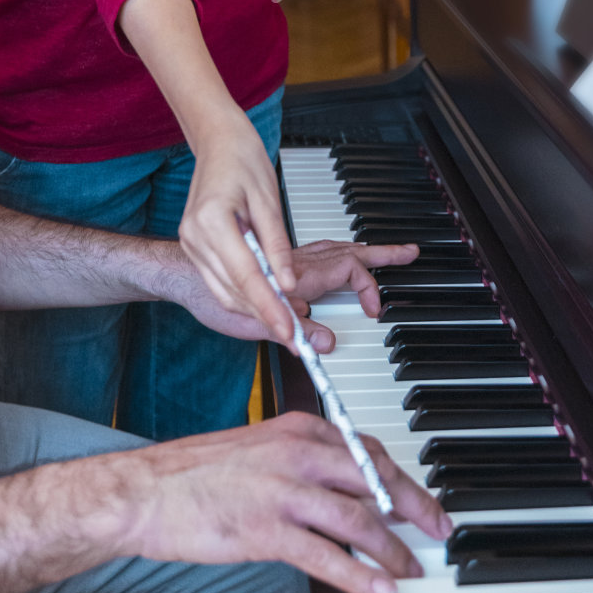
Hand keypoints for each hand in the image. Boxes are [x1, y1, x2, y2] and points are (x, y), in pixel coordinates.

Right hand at [109, 413, 452, 592]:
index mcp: (300, 428)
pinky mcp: (267, 530)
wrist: (146, 490)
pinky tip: (381, 590)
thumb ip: (304, 464)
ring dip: (394, 549)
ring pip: (360, 520)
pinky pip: (328, 557)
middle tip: (438, 531)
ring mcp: (284, 491)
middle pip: (377, 479)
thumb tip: (345, 493)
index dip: (401, 478)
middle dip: (415, 508)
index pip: (368, 450)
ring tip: (412, 568)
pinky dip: (362, 576)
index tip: (422, 501)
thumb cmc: (197, 473)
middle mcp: (299, 453)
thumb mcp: (261, 450)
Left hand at [157, 239, 419, 352]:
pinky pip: (319, 255)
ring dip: (364, 252)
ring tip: (386, 254)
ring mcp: (289, 263)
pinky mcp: (279, 266)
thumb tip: (326, 341)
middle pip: (348, 252)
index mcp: (295, 273)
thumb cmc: (210, 295)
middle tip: (409, 253)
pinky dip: (339, 256)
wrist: (183, 275)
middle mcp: (296, 264)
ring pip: (335, 250)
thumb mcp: (253, 322)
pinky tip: (340, 264)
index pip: (347, 268)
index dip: (367, 287)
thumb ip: (293, 329)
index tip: (376, 309)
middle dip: (381, 254)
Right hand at [178, 110, 297, 340]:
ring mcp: (191, 243)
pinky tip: (263, 300)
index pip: (245, 275)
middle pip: (232, 288)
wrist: (218, 143)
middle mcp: (195, 235)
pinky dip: (242, 294)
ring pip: (224, 291)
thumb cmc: (242, 161)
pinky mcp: (194, 247)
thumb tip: (287, 282)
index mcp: (212, 220)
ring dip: (253, 308)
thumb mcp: (268, 200)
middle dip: (264, 314)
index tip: (288, 329)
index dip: (269, 306)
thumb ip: (277, 245)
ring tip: (284, 320)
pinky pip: (219, 281)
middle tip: (294, 333)